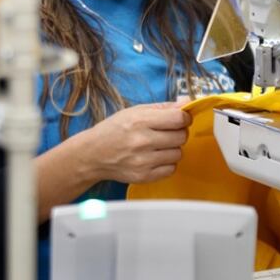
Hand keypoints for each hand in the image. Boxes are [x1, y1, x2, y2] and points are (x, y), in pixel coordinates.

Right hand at [77, 102, 191, 184]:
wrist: (93, 155)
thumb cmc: (114, 130)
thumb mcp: (134, 111)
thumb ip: (162, 107)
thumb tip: (187, 102)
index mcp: (140, 121)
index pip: (178, 118)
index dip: (184, 117)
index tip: (180, 118)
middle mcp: (142, 142)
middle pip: (181, 136)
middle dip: (179, 132)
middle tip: (167, 132)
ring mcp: (143, 161)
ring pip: (178, 154)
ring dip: (173, 148)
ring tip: (159, 145)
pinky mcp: (144, 176)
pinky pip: (171, 169)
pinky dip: (167, 163)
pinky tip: (155, 157)